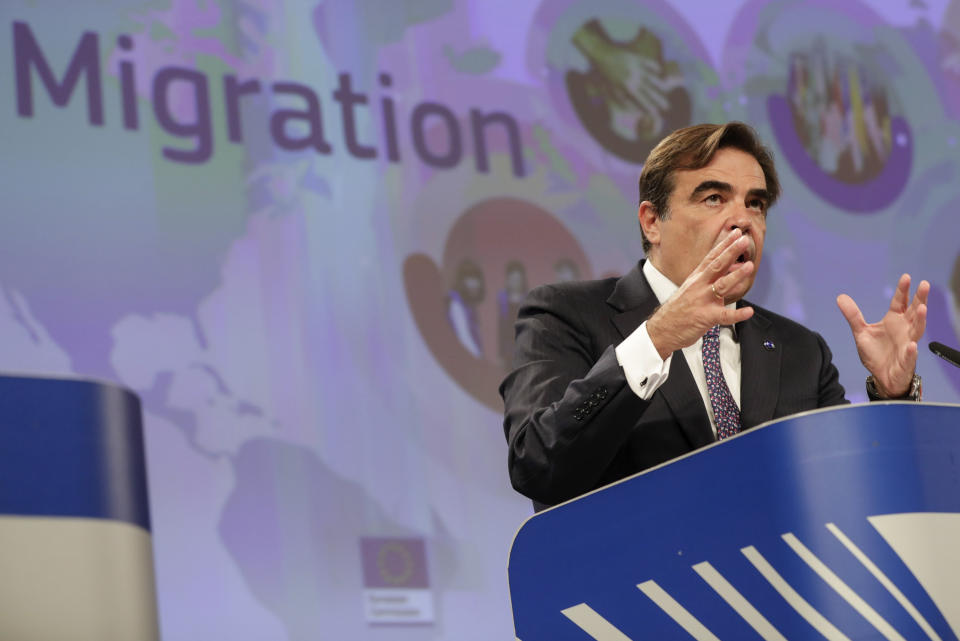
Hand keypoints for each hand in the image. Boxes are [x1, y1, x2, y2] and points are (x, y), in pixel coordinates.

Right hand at [646, 229, 755, 358]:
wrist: (662, 329)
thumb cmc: (678, 310)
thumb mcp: (690, 289)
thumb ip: (707, 280)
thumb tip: (726, 270)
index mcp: (696, 278)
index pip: (712, 257)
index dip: (725, 245)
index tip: (737, 234)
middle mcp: (699, 286)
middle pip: (717, 265)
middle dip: (731, 252)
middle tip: (744, 240)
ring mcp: (702, 301)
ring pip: (722, 285)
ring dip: (736, 275)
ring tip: (749, 266)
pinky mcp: (705, 317)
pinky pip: (724, 316)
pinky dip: (737, 314)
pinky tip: (749, 311)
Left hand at [837, 274, 928, 397]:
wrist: (880, 376)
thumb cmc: (876, 353)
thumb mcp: (861, 332)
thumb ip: (853, 315)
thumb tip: (840, 297)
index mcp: (893, 320)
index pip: (899, 302)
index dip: (903, 290)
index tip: (906, 277)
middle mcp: (904, 329)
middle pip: (914, 311)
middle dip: (920, 299)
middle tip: (924, 285)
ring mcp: (907, 344)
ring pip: (917, 330)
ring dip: (920, 319)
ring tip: (922, 309)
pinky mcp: (906, 361)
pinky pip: (910, 355)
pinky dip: (911, 351)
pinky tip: (912, 346)